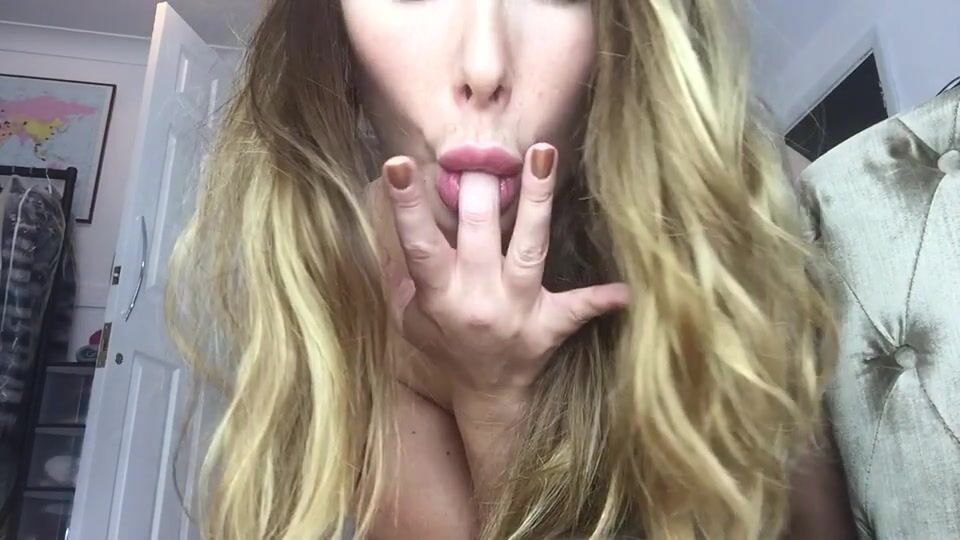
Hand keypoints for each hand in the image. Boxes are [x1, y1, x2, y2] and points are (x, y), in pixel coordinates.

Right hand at [382, 144, 628, 401]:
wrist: (485, 393)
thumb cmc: (445, 344)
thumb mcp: (410, 316)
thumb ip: (402, 272)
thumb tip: (387, 216)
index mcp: (440, 295)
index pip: (419, 244)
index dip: (407, 206)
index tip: (397, 164)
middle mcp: (479, 298)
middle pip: (480, 234)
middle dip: (480, 190)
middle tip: (483, 151)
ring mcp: (518, 310)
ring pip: (529, 248)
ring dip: (537, 200)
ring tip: (544, 154)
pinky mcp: (550, 325)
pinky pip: (579, 309)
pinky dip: (602, 299)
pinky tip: (626, 291)